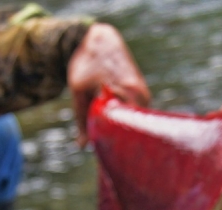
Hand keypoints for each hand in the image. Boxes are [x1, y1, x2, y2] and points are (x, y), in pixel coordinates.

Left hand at [67, 23, 150, 145]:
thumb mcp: (78, 91)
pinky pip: (133, 114)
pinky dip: (124, 121)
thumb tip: (83, 146)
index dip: (117, 145)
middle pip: (133, 128)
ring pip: (134, 121)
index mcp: (127, 93)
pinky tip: (114, 128)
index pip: (126, 128)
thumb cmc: (87, 63)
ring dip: (122, 131)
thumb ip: (81, 120)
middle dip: (120, 141)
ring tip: (111, 143)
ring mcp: (143, 94)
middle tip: (108, 155)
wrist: (99, 38)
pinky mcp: (141, 94)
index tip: (110, 158)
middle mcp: (140, 94)